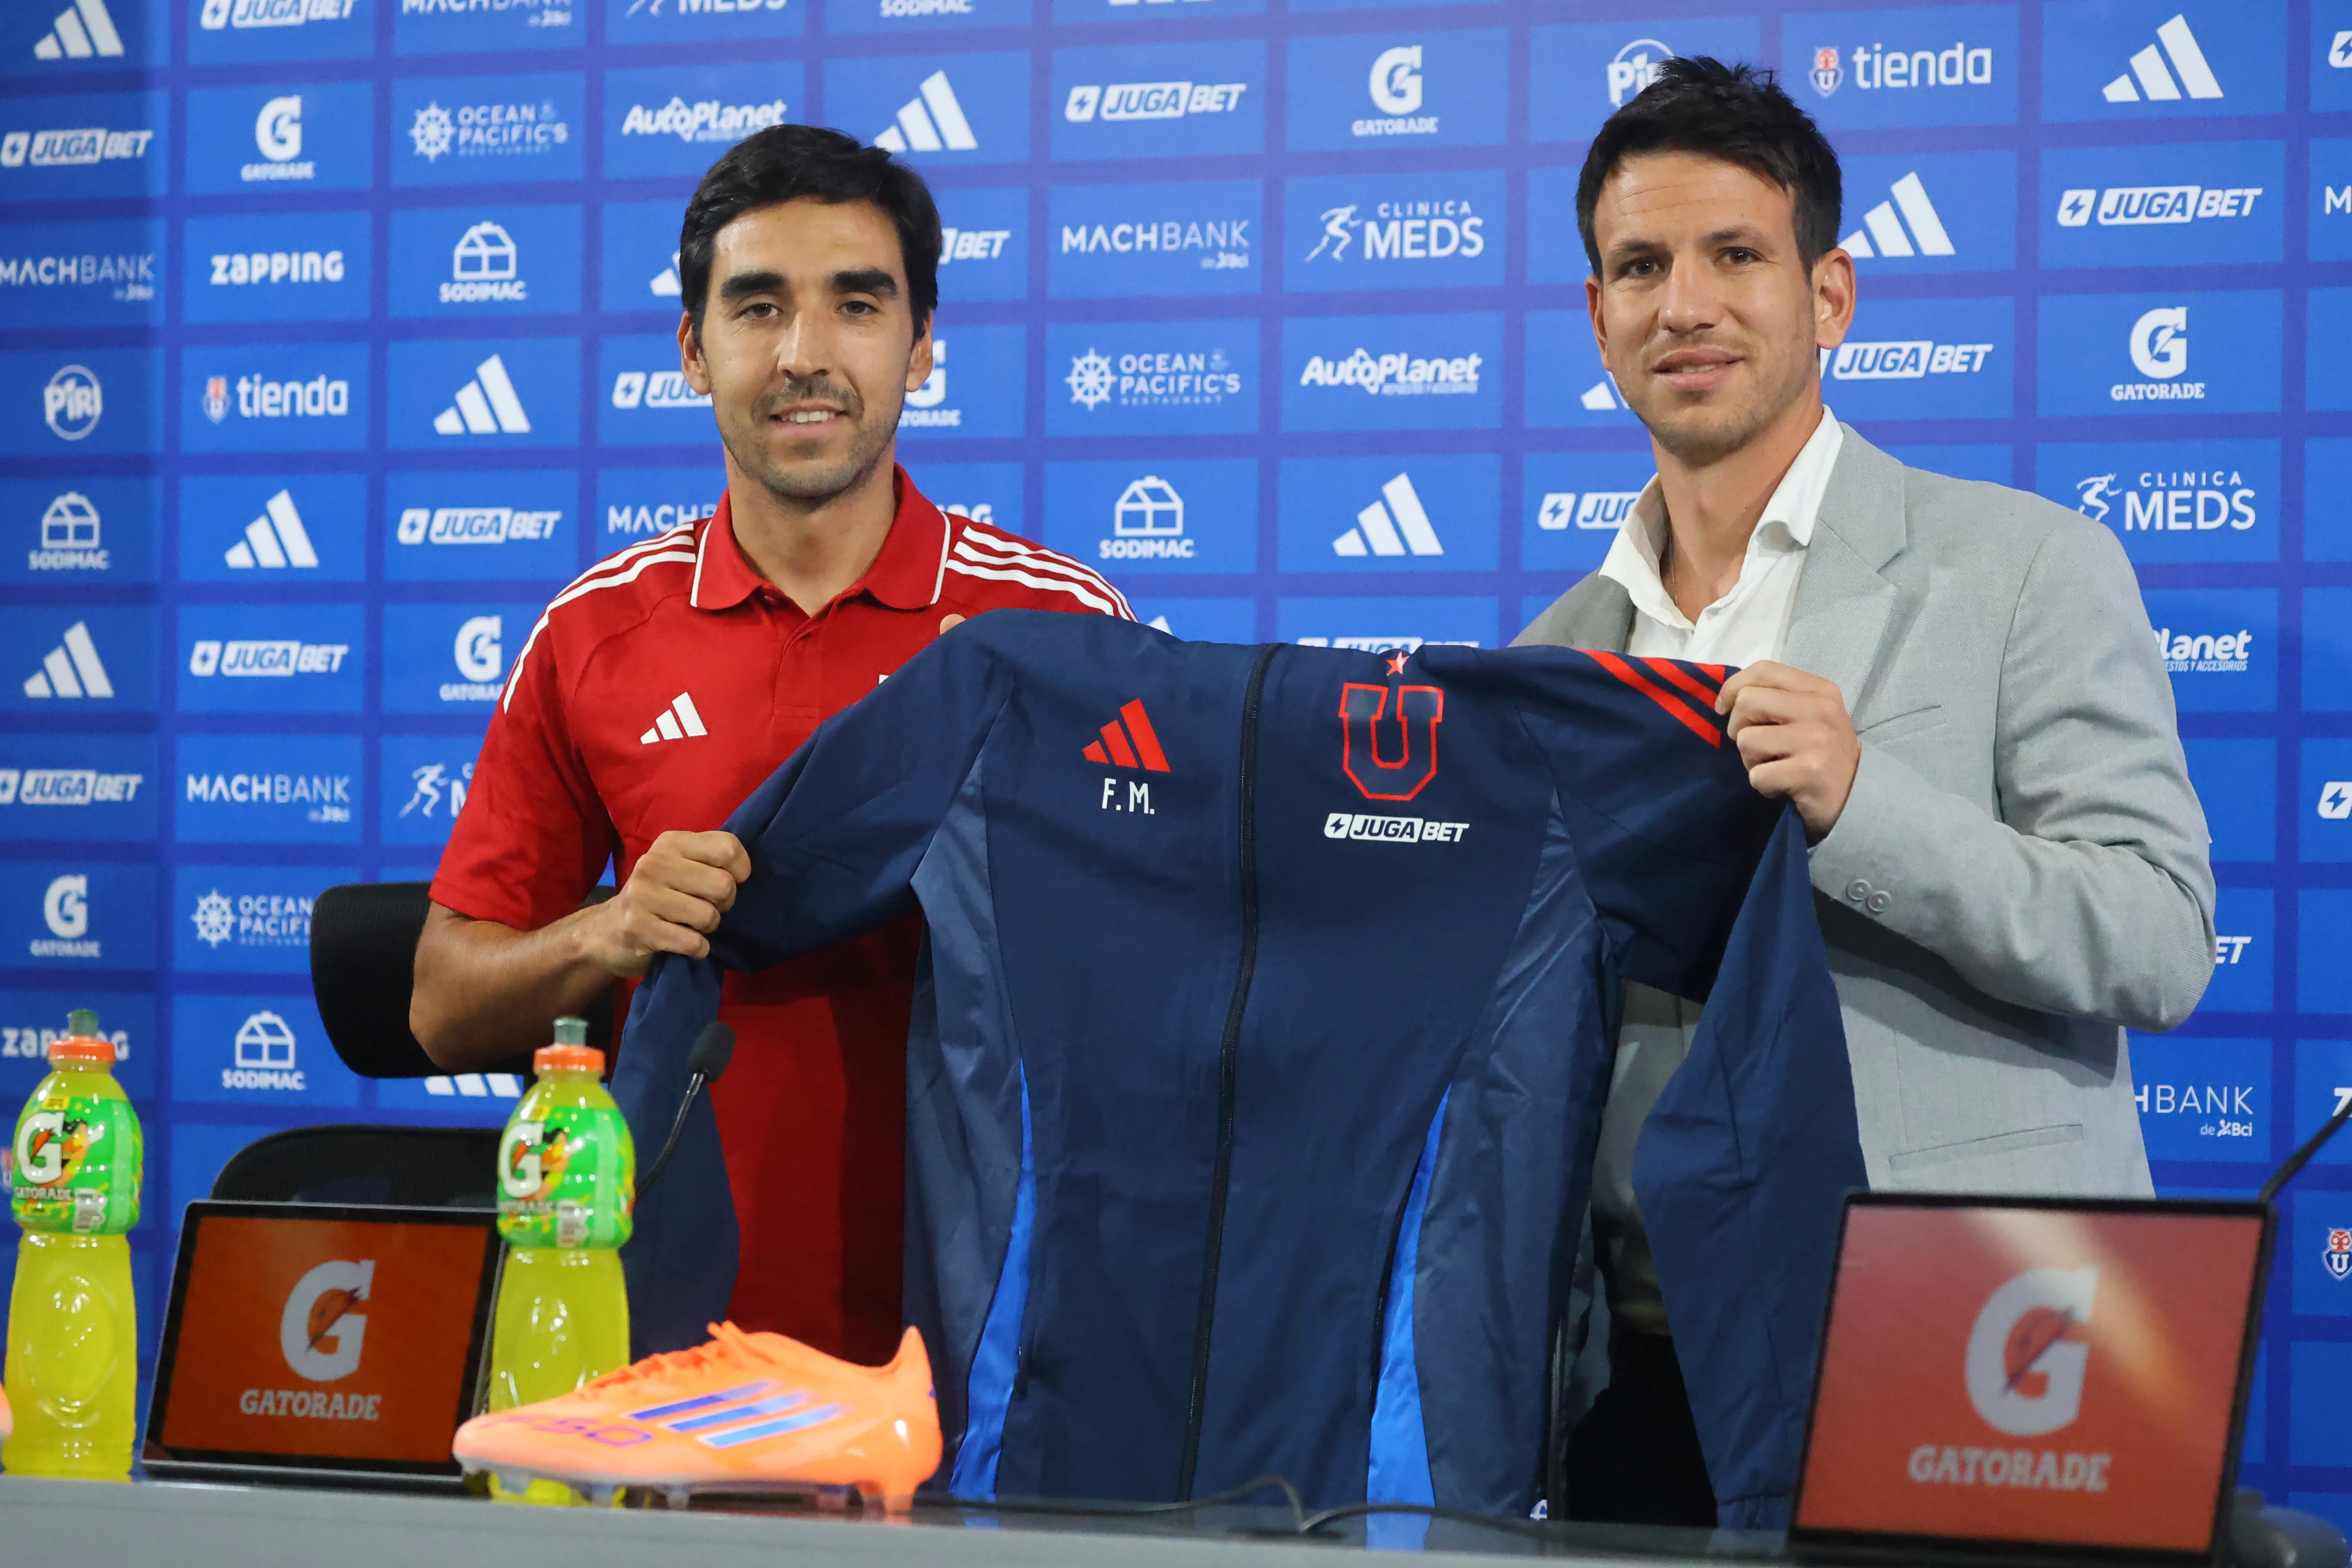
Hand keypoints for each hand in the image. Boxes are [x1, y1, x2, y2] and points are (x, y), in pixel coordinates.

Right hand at [579, 830, 750, 975]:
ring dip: (708, 929)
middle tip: (709, 909)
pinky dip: (698, 949)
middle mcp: (654, 863)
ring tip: (691, 926)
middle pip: (723, 884)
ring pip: (708, 916)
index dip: (741, 871)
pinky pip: (693, 943)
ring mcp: (642, 895)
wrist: (608, 932)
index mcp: (670, 843)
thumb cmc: (659, 898)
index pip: (727, 847)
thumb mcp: (681, 867)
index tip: (732, 883)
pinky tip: (684, 943)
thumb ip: (712, 860)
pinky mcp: (638, 927)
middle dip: (725, 904)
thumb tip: (747, 874)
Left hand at [1715, 662, 1859, 838]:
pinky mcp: (1808, 772)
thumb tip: (1728, 698)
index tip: (1723, 709)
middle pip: (1747, 701)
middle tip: (1755, 746)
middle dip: (1738, 728)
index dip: (1732, 687)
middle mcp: (1820, 709)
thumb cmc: (1824, 754)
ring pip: (1747, 740)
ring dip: (1751, 760)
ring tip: (1774, 767)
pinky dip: (1762, 785)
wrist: (1859, 797)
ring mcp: (1815, 740)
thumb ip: (1777, 699)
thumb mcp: (1810, 716)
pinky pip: (1757, 775)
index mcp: (1820, 690)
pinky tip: (1782, 787)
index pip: (1764, 670)